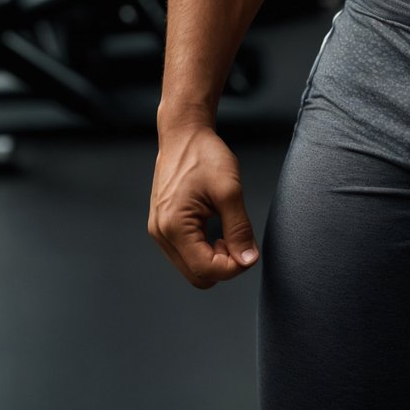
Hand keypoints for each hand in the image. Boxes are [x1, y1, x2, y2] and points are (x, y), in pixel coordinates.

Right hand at [148, 124, 258, 288]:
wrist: (183, 134)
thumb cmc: (204, 155)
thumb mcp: (229, 190)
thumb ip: (239, 229)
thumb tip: (248, 260)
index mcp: (174, 226)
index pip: (205, 270)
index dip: (233, 267)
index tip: (249, 251)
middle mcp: (161, 234)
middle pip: (197, 275)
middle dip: (223, 265)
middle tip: (238, 239)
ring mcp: (159, 231)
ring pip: (191, 267)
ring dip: (214, 257)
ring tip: (227, 229)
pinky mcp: (163, 226)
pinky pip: (185, 253)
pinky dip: (204, 249)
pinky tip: (215, 228)